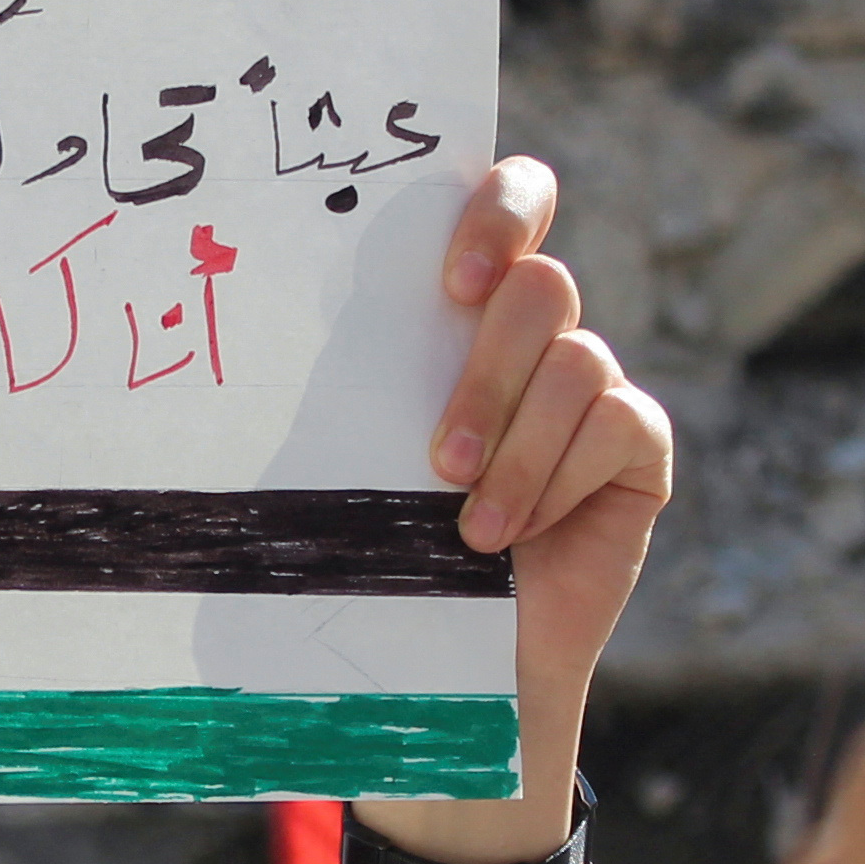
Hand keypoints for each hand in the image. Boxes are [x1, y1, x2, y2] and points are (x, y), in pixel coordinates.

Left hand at [325, 162, 675, 863]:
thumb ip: (337, 386)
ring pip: (579, 356)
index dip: (498, 209)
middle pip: (542, 284)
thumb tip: (228, 318)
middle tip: (438, 452)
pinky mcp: (636, 448)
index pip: (511, 201)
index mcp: (466, 313)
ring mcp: (595, 390)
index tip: (450, 278)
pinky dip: (561, 476)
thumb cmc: (375, 549)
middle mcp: (537, 338)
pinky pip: (620, 422)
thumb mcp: (344, 460)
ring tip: (467, 522)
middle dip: (488, 368)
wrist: (447, 662)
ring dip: (516, 442)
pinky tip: (514, 536)